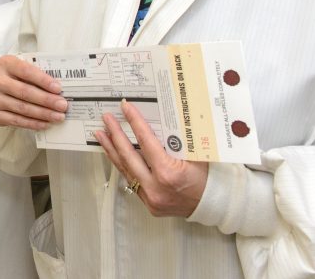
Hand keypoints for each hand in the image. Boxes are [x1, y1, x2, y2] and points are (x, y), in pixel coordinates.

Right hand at [0, 54, 68, 129]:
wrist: (0, 87)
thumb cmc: (18, 77)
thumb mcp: (25, 70)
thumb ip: (38, 76)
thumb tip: (59, 91)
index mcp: (6, 63)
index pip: (26, 71)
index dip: (43, 80)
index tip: (58, 89)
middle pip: (25, 91)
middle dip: (46, 100)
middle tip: (62, 105)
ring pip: (22, 108)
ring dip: (43, 114)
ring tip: (58, 116)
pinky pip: (16, 120)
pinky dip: (32, 123)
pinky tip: (45, 124)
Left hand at [96, 99, 207, 216]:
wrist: (213, 205)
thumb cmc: (207, 177)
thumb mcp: (194, 154)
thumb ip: (176, 139)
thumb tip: (162, 117)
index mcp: (168, 173)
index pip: (146, 142)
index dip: (135, 122)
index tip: (125, 108)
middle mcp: (155, 187)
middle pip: (128, 155)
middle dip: (116, 134)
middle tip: (106, 119)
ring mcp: (150, 197)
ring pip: (125, 169)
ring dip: (112, 150)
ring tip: (101, 134)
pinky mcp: (148, 204)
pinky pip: (131, 180)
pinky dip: (122, 165)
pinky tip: (114, 154)